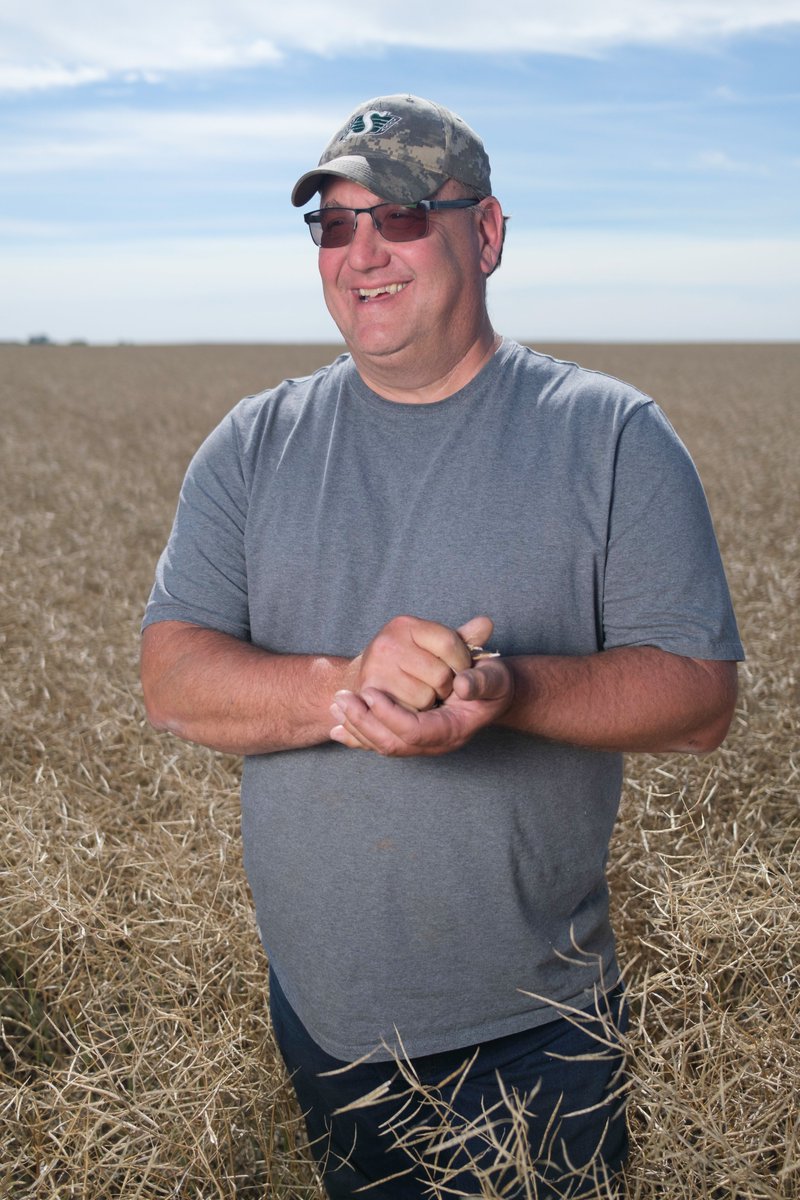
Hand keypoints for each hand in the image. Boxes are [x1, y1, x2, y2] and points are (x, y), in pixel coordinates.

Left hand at [330, 656, 514, 756]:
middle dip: (364, 723)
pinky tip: (337, 728)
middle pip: (393, 743)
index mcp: (452, 729)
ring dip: (357, 728)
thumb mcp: (495, 678)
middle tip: (341, 699)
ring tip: (335, 707)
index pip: (414, 731)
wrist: (493, 693)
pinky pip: (381, 742)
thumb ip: (481, 681)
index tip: (371, 693)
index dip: (390, 714)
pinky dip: (358, 736)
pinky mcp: (411, 736)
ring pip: (383, 745)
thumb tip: (462, 686)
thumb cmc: (494, 683)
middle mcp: (435, 742)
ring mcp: (422, 743)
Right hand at [345, 613, 493, 711]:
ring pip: (426, 697)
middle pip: (441, 675)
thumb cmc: (415, 662)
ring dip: (431, 702)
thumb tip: (486, 624)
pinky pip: (409, 713)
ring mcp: (376, 668)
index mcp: (406, 625)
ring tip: (422, 693)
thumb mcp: (441, 646)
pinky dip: (415, 714)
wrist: (373, 678)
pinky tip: (410, 704)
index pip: (449, 643)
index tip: (458, 668)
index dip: (462, 662)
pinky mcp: (369, 693)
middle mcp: (388, 642)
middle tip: (438, 684)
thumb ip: (466, 638)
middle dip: (447, 685)